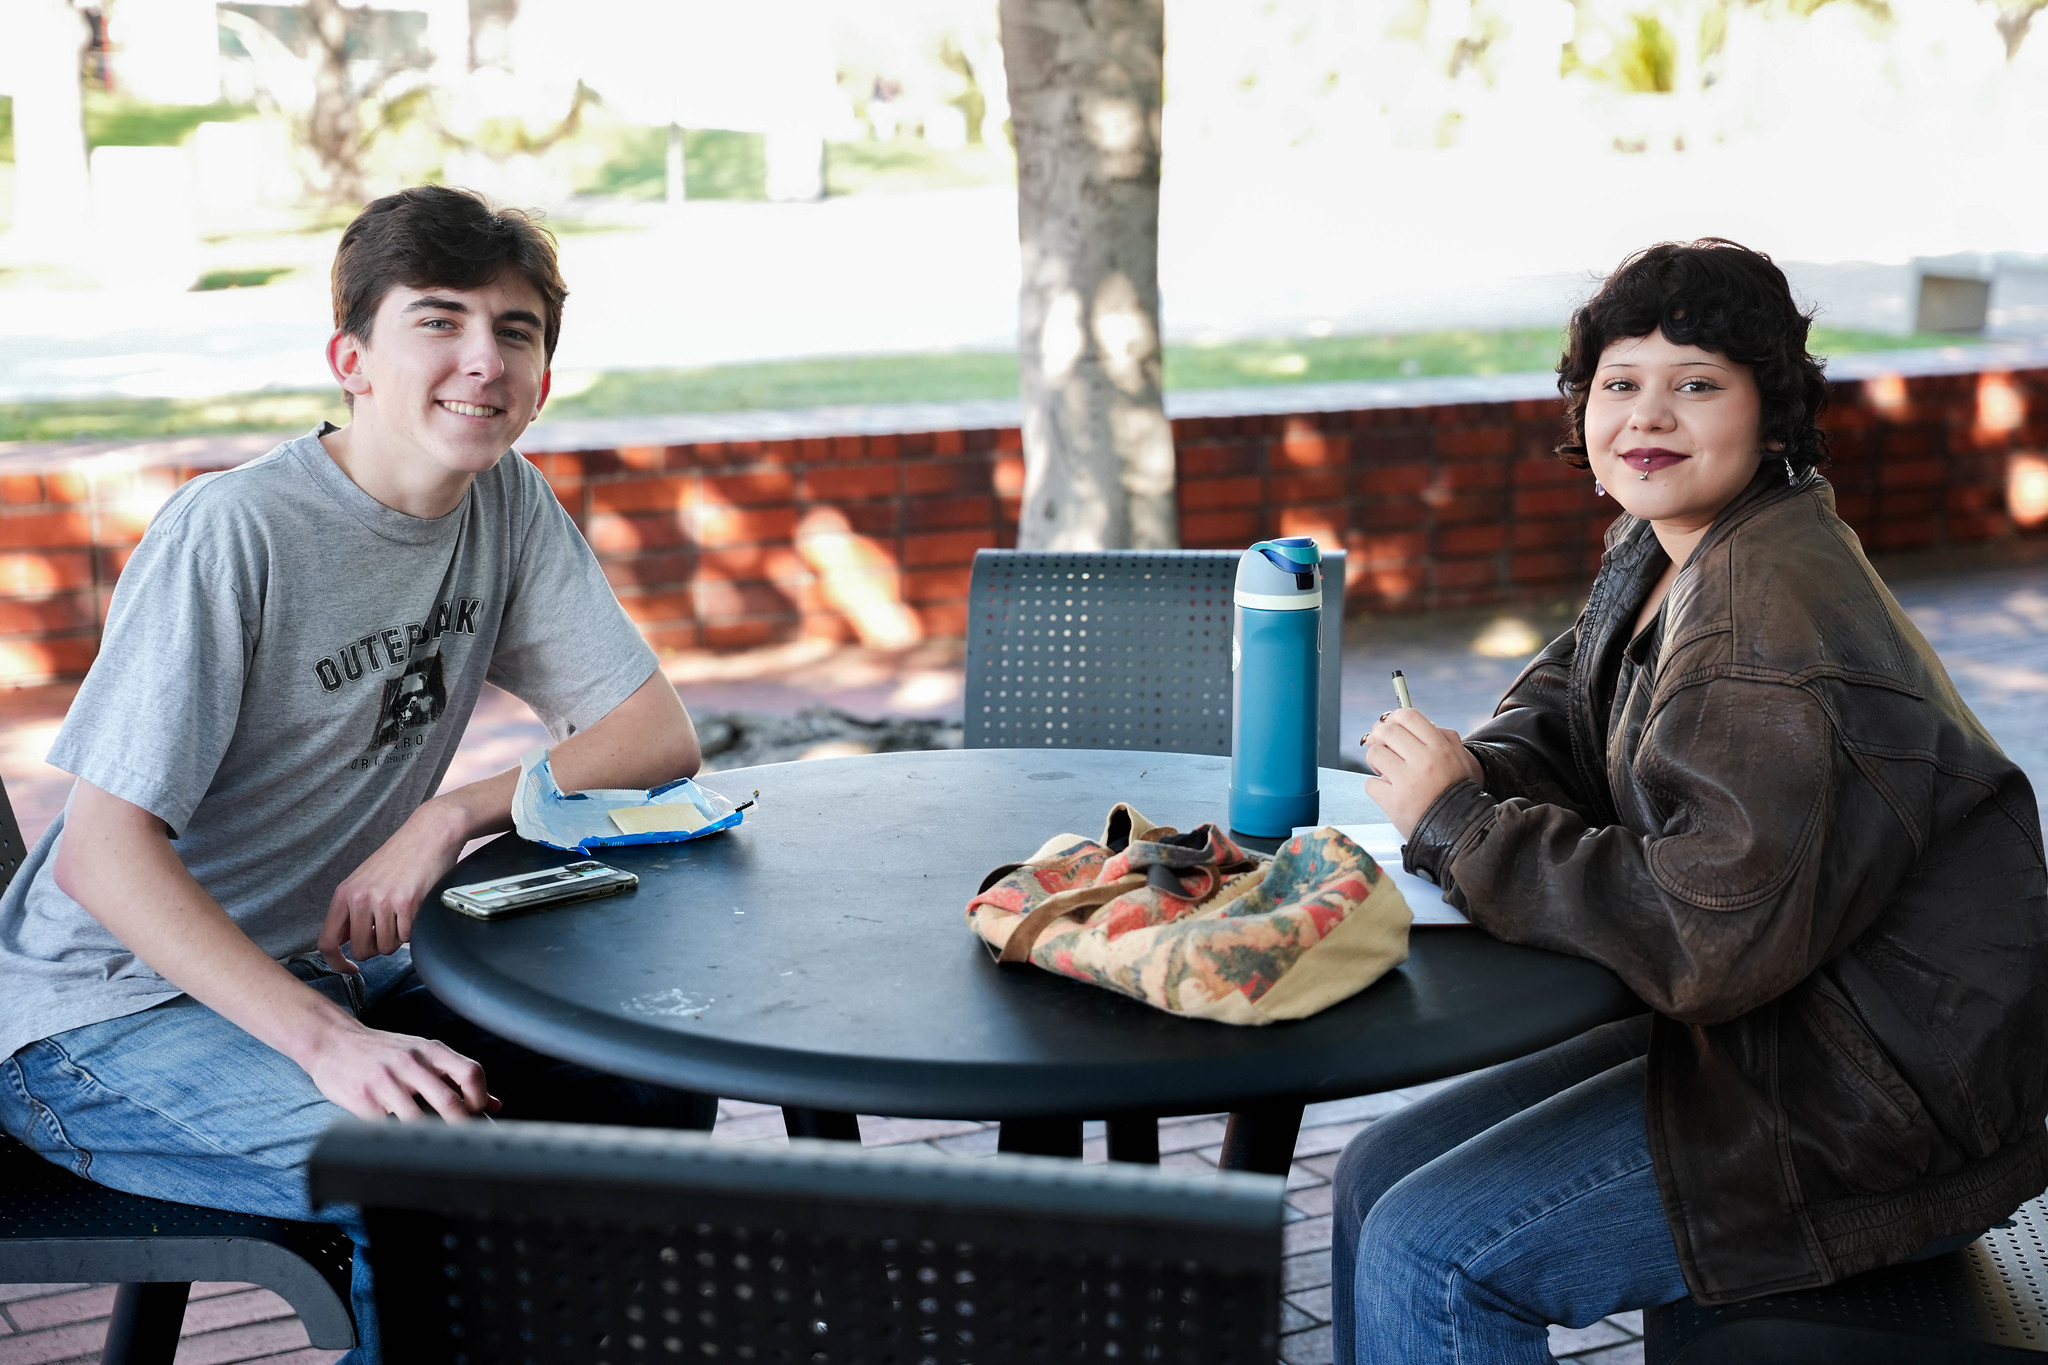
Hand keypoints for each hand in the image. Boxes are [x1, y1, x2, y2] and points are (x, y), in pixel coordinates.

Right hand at [299, 1018, 497, 1121]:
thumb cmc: (383, 1051)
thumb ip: (456, 1076)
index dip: (480, 1098)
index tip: (478, 1113)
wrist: (333, 1041)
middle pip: (450, 1102)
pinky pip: (387, 1127)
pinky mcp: (363, 1100)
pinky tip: (400, 1139)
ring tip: (432, 1142)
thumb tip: (494, 1103)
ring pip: (419, 1120)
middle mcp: (411, 1063)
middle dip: (461, 1126)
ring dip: (430, 1137)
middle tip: (460, 1138)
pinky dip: (398, 1138)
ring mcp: (386, 1081)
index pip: (471, 1073)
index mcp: (431, 1051)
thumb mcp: (423, 1054)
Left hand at [319, 800, 465, 973]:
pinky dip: (413, 930)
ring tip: (404, 915)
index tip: (351, 970)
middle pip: (361, 950)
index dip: (337, 964)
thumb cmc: (401, 857)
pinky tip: (416, 910)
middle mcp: (360, 898)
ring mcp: (383, 901)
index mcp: (344, 894)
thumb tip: (344, 942)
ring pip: (386, 947)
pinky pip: (407, 937)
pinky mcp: (408, 903)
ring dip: (397, 938)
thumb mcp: (364, 880)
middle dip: (376, 947)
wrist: (429, 832)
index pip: (327, 942)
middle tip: (388, 931)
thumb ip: (351, 910)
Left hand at [1363, 708, 1483, 839]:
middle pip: (1387, 731)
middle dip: (1379, 736)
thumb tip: (1412, 722)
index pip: (1409, 716)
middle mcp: (1424, 761)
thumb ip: (1443, 737)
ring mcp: (1408, 781)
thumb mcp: (1460, 760)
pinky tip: (1389, 792)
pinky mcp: (1394, 802)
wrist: (1459, 830)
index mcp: (1440, 749)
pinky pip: (1370, 783)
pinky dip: (1376, 787)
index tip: (1391, 725)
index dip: (1394, 717)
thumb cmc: (1456, 794)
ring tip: (1386, 771)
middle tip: (1381, 746)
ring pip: (1375, 754)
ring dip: (1376, 761)